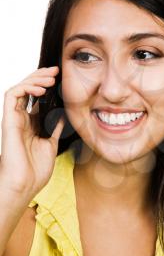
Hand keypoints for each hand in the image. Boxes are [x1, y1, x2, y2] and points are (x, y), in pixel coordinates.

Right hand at [0, 66, 64, 197]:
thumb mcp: (51, 144)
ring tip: (50, 77)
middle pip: (28, 89)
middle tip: (56, 70)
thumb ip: (55, 128)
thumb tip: (64, 115)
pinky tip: (40, 88)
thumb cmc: (35, 170)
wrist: (25, 185)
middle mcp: (21, 118)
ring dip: (35, 79)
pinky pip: (12, 96)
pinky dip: (26, 87)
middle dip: (41, 77)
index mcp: (31, 123)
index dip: (46, 85)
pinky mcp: (8, 120)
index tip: (61, 78)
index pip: (36, 97)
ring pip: (19, 88)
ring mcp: (14, 118)